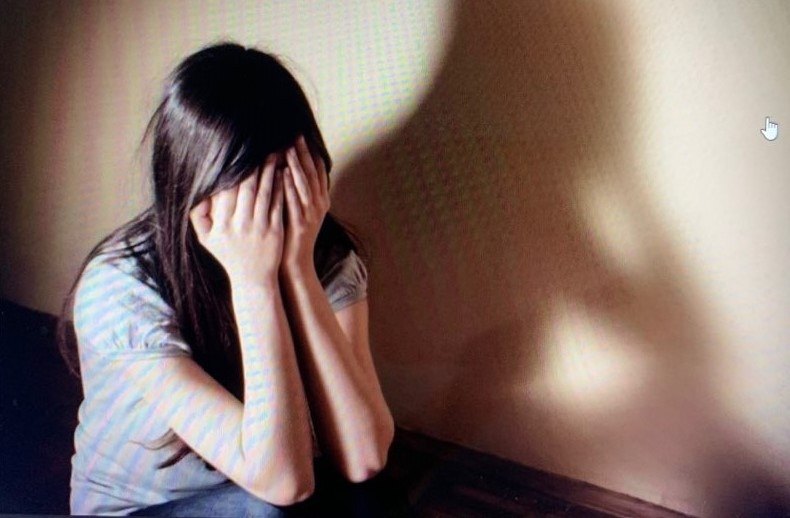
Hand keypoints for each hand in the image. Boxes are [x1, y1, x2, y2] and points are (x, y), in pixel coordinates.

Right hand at [190, 154, 284, 283]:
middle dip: (253, 165)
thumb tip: (197, 192)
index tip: (238, 154)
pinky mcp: (275, 231)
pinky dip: (281, 187)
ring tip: (274, 153)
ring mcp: (259, 228)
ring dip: (269, 171)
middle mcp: (239, 226)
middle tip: (260, 146)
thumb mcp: (206, 239)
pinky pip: (277, 204)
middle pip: (246, 188)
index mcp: (221, 225)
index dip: (232, 171)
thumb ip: (198, 215)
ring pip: (264, 193)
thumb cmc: (228, 255)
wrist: (253, 280)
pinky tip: (283, 173)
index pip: (226, 191)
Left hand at [282, 135, 329, 273]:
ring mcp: (310, 215)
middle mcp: (318, 205)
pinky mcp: (299, 223)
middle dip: (305, 154)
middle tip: (297, 135)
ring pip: (304, 185)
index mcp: (321, 201)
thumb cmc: (292, 235)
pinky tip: (282, 173)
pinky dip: (288, 186)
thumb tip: (287, 169)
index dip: (312, 154)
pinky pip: (293, 201)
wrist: (294, 262)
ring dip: (297, 166)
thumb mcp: (299, 210)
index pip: (318, 172)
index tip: (304, 137)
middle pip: (312, 174)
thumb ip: (296, 191)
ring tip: (290, 149)